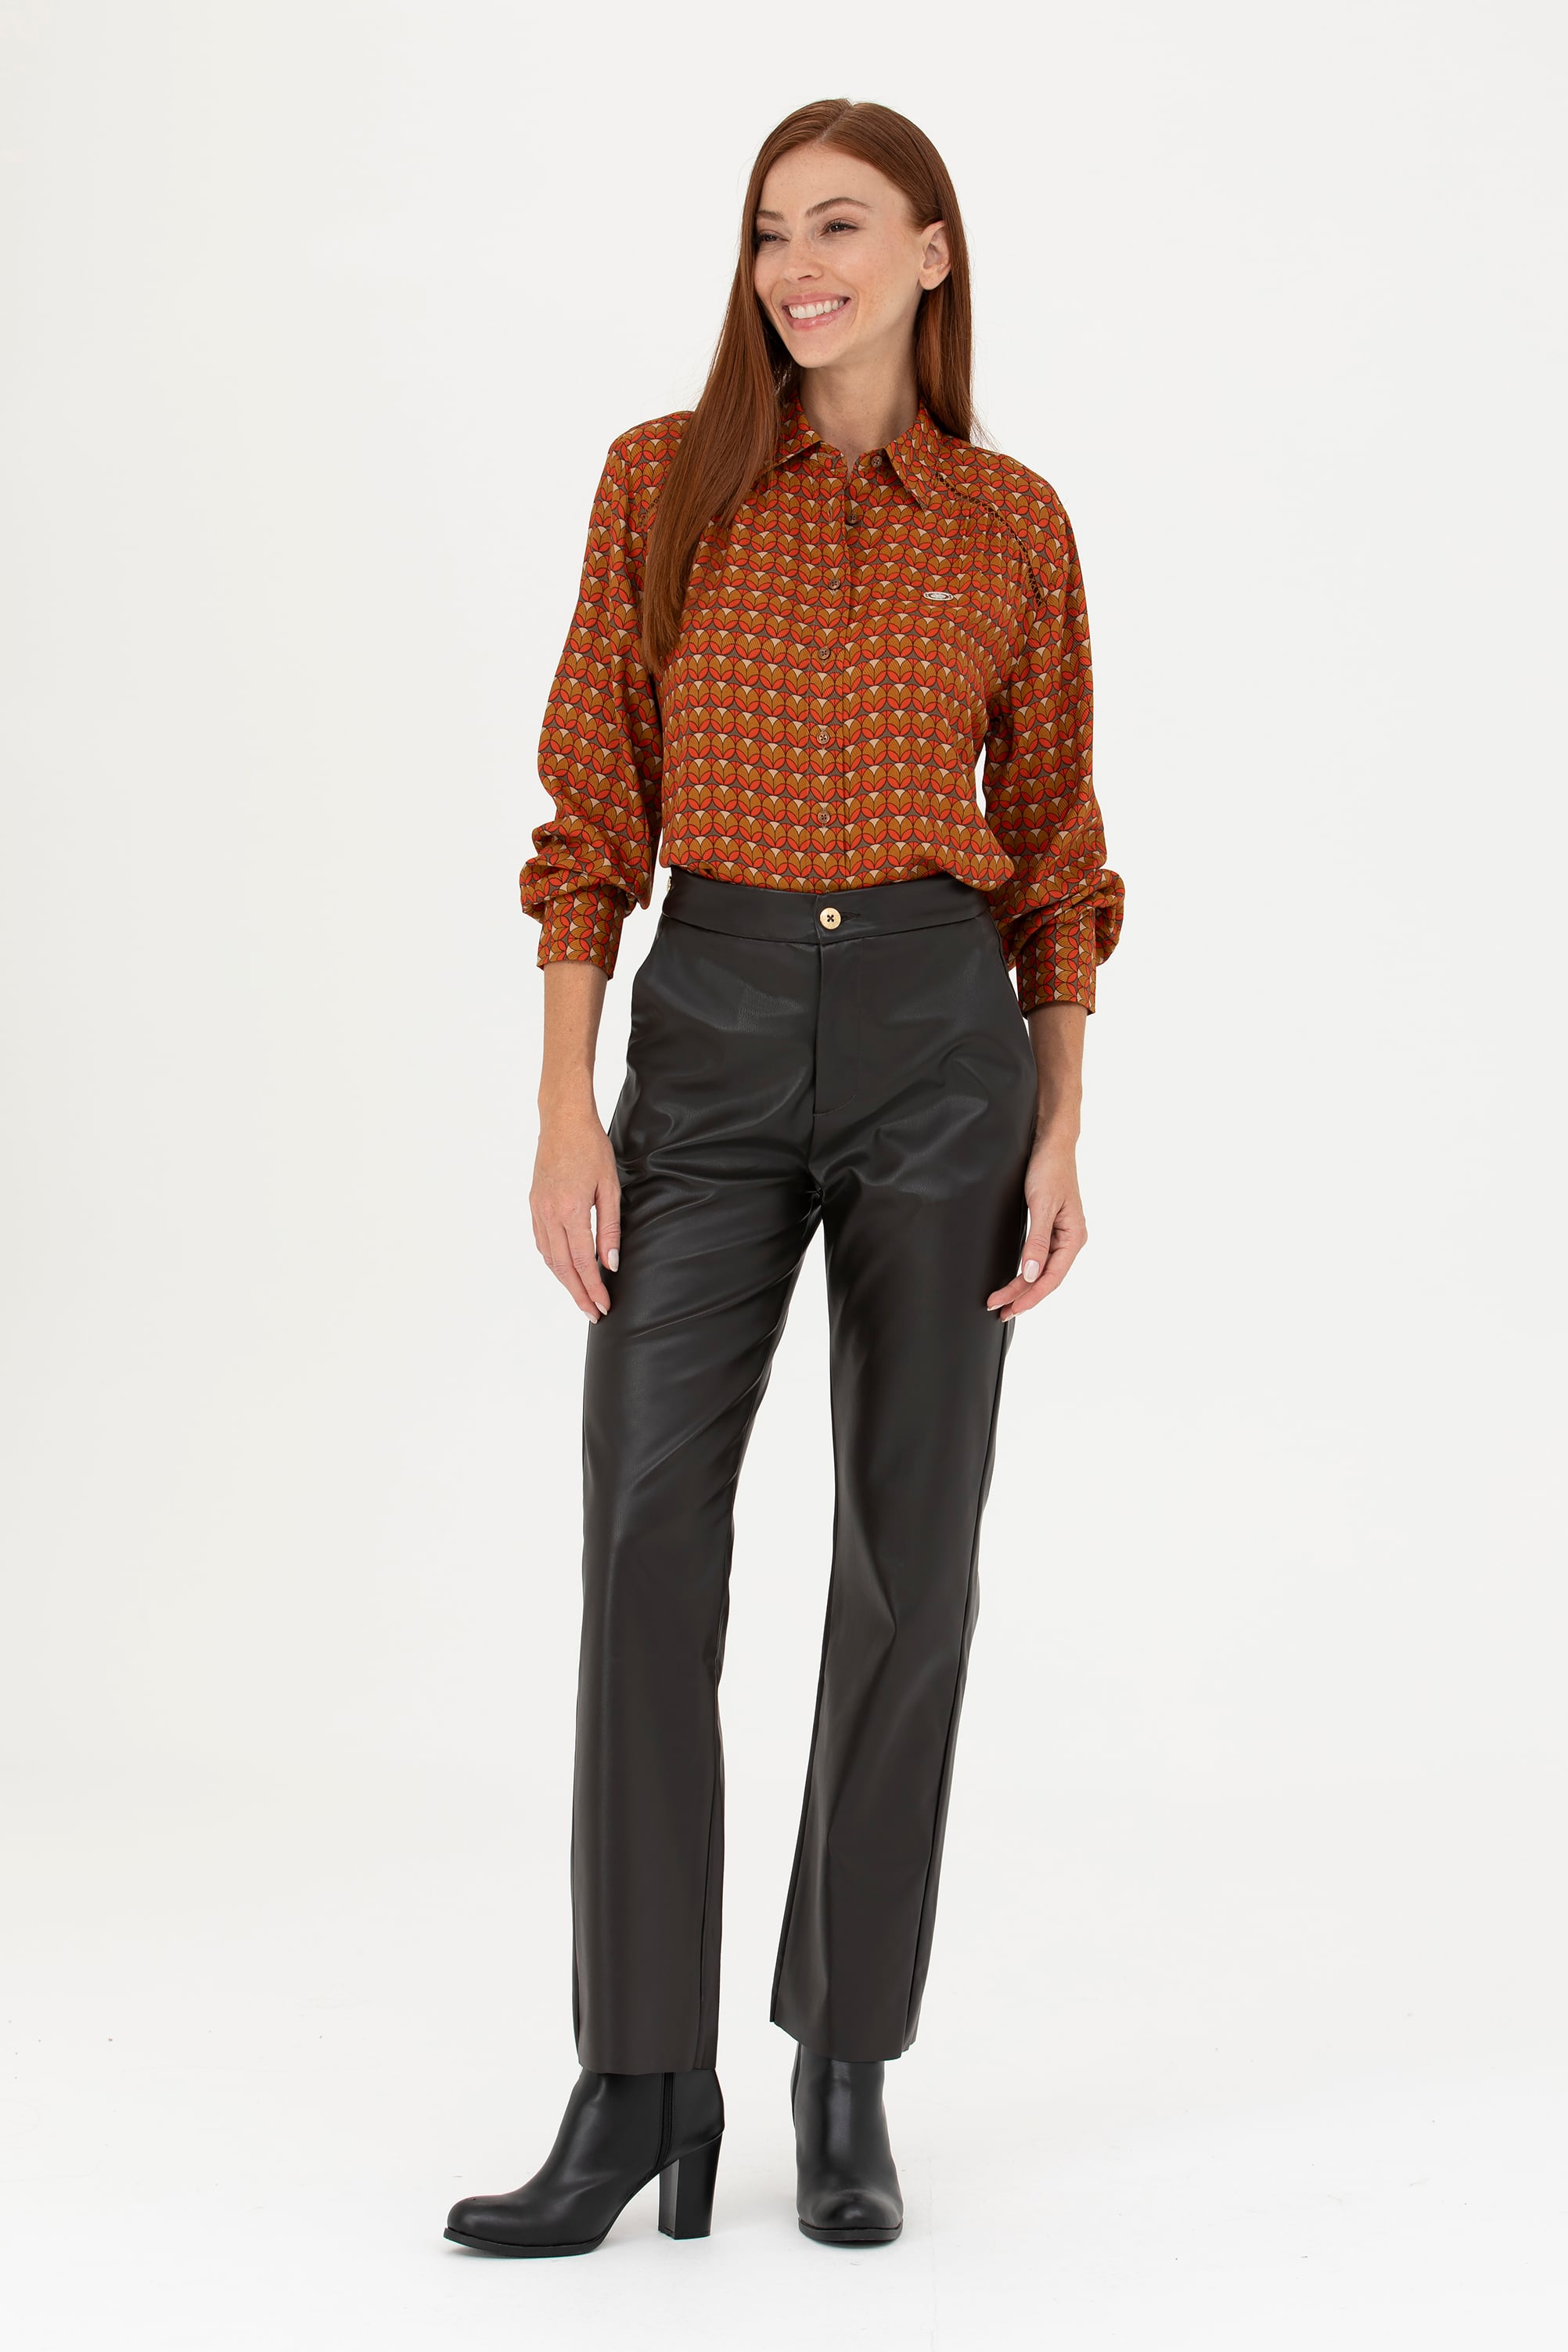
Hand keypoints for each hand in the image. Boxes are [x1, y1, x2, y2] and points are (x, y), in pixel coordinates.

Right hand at [530, 1097, 619, 1322]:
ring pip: (549, 1257)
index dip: (593, 1288)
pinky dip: (553, 1261)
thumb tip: (611, 1263)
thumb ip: (610, 1228)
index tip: (604, 1306)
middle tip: (592, 1313)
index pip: (583, 1262)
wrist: (562, 1121)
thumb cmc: (591, 1148)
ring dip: (565, 1281)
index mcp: (570, 1210)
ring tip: (581, 1296)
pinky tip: (564, 1268)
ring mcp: (538, 1210)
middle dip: (578, 1294)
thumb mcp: (610, 1187)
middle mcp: (549, 1214)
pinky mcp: (534, 1204)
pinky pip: (542, 1242)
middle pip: (563, 1267)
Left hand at [986, 1134, 1086, 1322]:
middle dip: (1022, 1296)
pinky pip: (1040, 1258)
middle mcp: (1070, 1240)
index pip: (1051, 1278)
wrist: (1051, 1144)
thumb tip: (1030, 1274)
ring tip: (1004, 1302)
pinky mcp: (1050, 1228)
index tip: (1007, 1307)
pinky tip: (1017, 1280)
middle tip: (998, 1310)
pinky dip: (1026, 1271)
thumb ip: (1036, 1242)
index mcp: (1074, 1237)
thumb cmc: (1050, 1169)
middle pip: (1045, 1278)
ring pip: (1042, 1270)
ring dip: (1023, 1287)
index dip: (1029, 1295)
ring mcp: (1061, 1235)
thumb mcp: (1041, 1205)